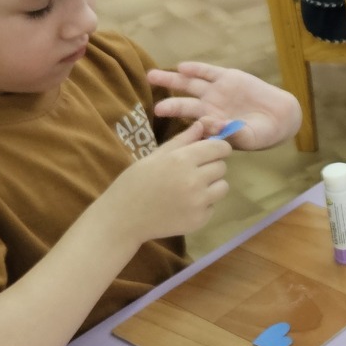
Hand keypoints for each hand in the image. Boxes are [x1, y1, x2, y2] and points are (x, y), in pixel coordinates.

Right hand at [97, 120, 230, 242]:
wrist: (122, 218)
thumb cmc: (134, 183)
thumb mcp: (155, 156)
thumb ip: (182, 140)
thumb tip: (202, 124)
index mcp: (182, 159)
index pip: (220, 148)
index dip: (218, 148)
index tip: (211, 152)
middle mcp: (194, 180)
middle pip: (222, 167)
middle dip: (211, 166)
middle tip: (193, 172)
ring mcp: (198, 202)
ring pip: (222, 187)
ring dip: (212, 186)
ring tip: (190, 188)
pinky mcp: (199, 220)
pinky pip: (213, 206)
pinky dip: (203, 205)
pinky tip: (184, 205)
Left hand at [148, 61, 302, 149]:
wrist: (281, 117)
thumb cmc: (263, 134)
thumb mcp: (247, 137)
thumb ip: (230, 132)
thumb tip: (209, 124)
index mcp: (211, 126)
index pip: (188, 125)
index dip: (177, 125)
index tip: (165, 121)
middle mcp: (209, 108)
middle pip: (183, 104)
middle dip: (168, 105)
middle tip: (154, 107)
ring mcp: (217, 92)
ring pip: (190, 85)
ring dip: (172, 80)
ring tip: (152, 76)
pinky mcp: (227, 77)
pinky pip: (207, 72)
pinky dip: (196, 69)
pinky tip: (182, 67)